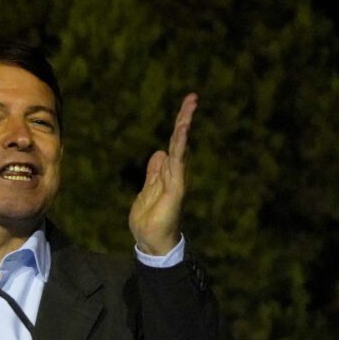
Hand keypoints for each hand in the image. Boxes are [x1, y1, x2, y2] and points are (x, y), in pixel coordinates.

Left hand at [128, 93, 196, 254]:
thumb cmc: (148, 221)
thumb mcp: (146, 191)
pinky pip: (178, 162)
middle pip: (181, 141)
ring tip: (190, 106)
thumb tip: (159, 153)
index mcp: (167, 174)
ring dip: (184, 126)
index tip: (186, 107)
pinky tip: (182, 130)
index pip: (174, 145)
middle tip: (193, 97)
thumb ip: (153, 173)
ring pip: (181, 147)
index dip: (178, 127)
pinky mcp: (176, 189)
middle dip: (185, 119)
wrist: (151, 242)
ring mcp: (177, 180)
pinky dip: (180, 146)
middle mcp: (175, 174)